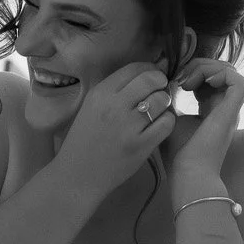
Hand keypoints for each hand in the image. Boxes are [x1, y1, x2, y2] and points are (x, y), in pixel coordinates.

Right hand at [55, 62, 176, 204]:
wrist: (76, 175)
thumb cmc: (84, 140)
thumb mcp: (92, 107)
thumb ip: (116, 90)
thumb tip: (149, 72)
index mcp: (100, 93)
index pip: (134, 68)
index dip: (149, 69)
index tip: (151, 79)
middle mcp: (114, 105)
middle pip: (151, 79)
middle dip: (160, 83)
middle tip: (159, 93)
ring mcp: (128, 126)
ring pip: (162, 100)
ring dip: (164, 103)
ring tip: (157, 112)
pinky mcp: (140, 145)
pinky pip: (167, 123)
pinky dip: (167, 122)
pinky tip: (158, 127)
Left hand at [165, 55, 243, 196]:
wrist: (189, 172)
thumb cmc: (178, 153)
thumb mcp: (170, 119)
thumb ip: (170, 99)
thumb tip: (164, 80)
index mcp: (210, 110)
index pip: (207, 80)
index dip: (192, 72)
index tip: (173, 80)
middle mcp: (223, 108)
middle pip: (218, 72)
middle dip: (198, 66)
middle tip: (179, 78)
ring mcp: (230, 109)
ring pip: (229, 72)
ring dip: (206, 68)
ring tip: (187, 82)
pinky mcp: (233, 111)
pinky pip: (239, 81)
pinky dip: (221, 74)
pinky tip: (203, 82)